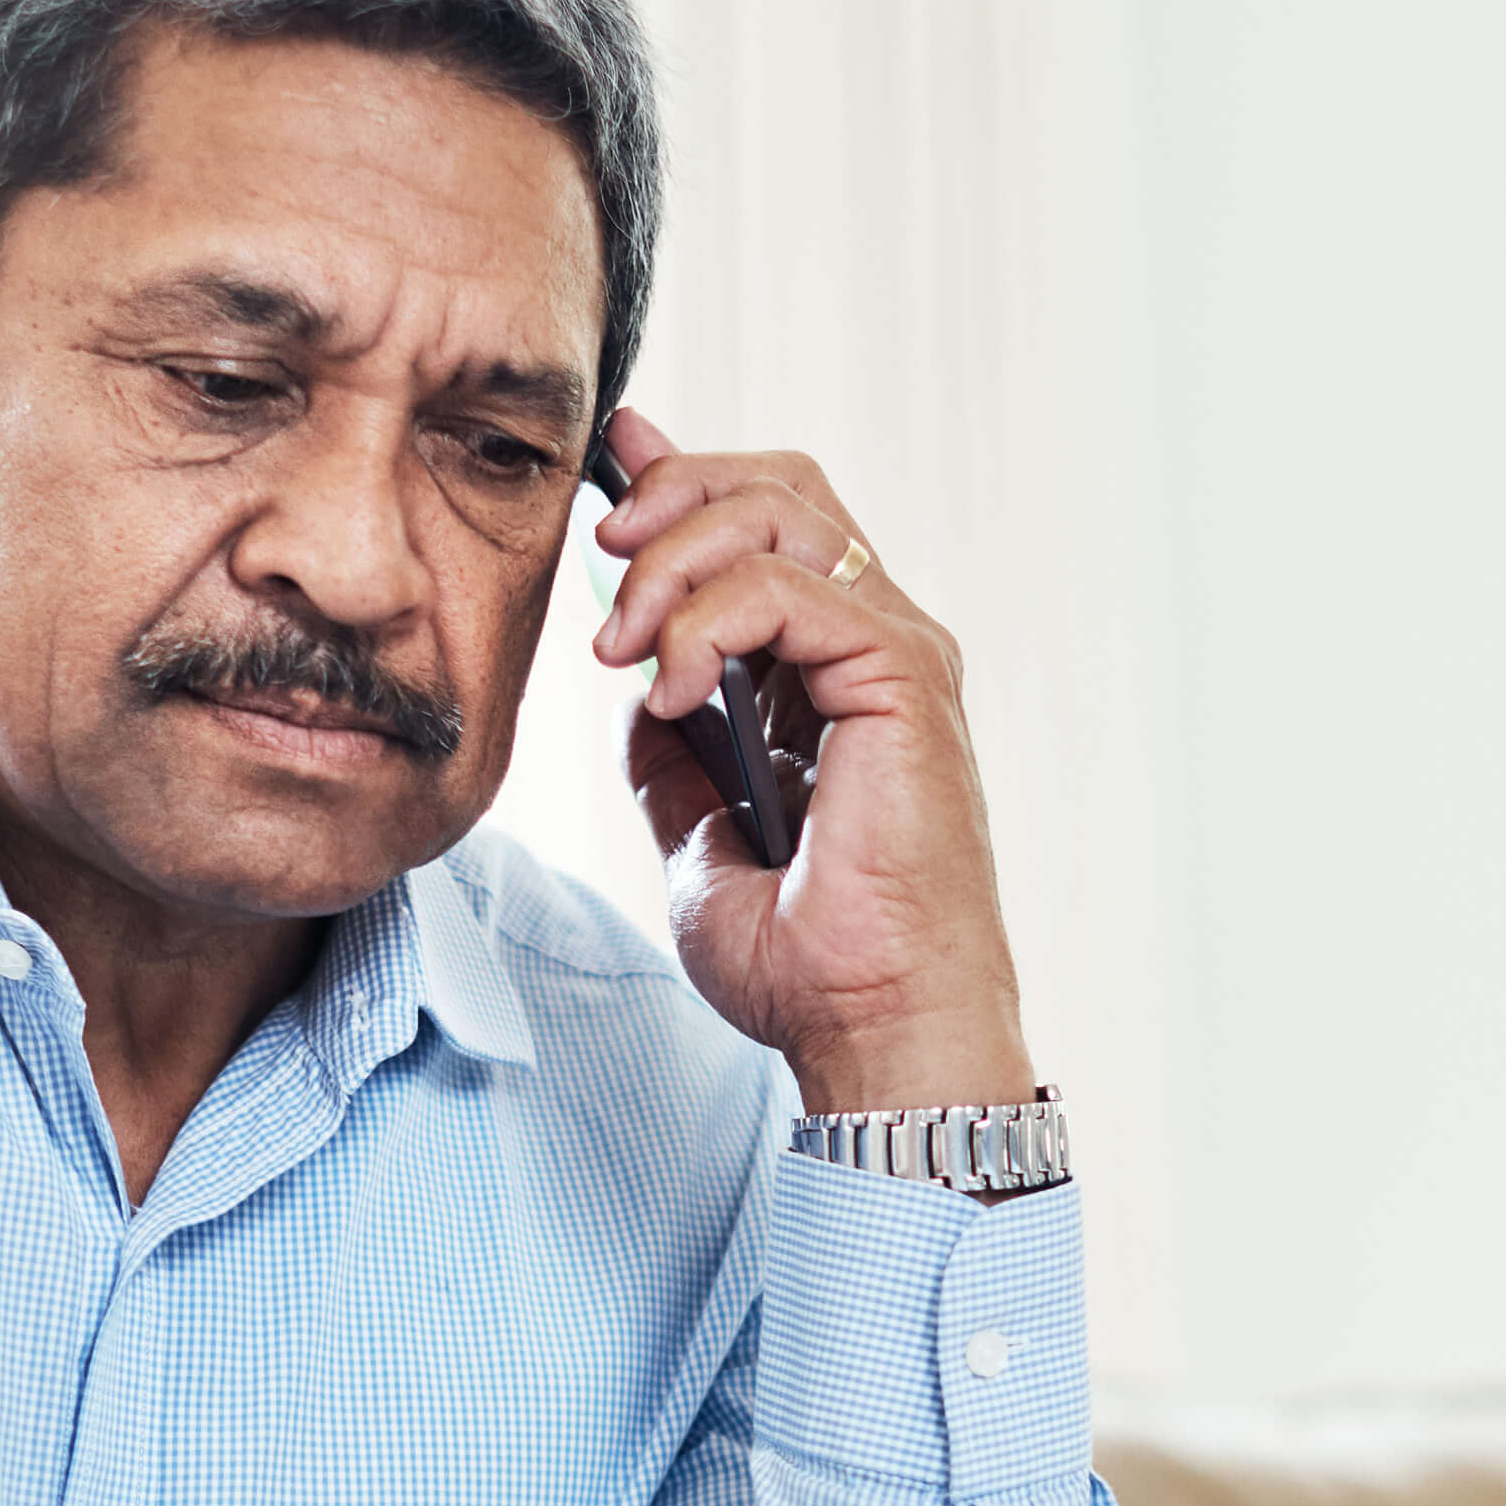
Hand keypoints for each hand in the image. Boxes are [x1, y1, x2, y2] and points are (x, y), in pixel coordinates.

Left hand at [586, 410, 1032, 1116]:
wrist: (868, 1025)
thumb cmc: (808, 961)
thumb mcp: (698, 838)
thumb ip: (673, 753)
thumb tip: (638, 683)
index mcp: (836, 675)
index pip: (770, 522)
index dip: (684, 480)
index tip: (606, 481)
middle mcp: (876, 647)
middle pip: (780, 487)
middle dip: (671, 496)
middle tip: (603, 556)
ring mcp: (896, 656)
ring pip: (782, 512)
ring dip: (673, 558)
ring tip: (623, 643)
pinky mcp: (903, 678)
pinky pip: (791, 587)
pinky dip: (707, 618)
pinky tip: (671, 686)